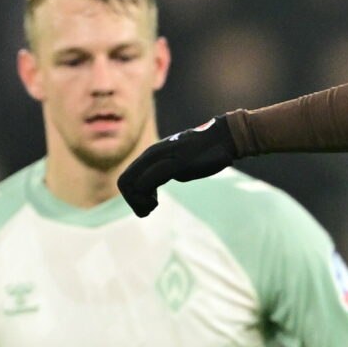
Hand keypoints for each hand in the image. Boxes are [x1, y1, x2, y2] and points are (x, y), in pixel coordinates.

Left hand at [117, 116, 238, 216]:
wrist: (223, 138)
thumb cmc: (203, 153)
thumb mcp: (179, 164)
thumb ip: (165, 172)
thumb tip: (157, 185)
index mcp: (151, 155)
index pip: (127, 178)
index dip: (133, 197)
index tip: (151, 203)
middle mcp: (151, 155)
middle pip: (124, 183)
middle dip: (132, 202)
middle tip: (150, 209)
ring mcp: (160, 158)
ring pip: (132, 184)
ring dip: (138, 202)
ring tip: (153, 206)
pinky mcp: (173, 164)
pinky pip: (148, 182)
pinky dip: (147, 198)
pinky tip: (156, 203)